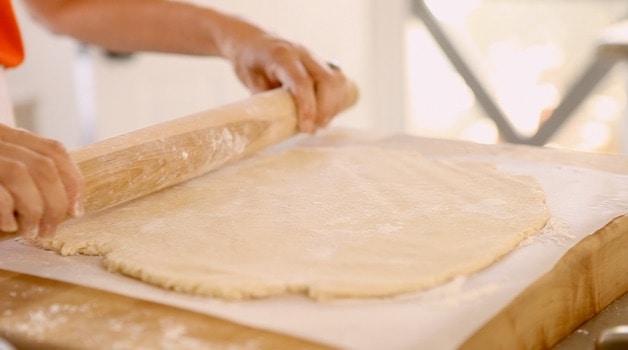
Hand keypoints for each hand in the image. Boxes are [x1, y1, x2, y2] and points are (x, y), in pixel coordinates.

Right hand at [0, 124, 83, 237]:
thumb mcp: (4, 170)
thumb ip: (29, 176)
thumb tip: (66, 206)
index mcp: (8, 135)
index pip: (54, 150)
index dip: (73, 180)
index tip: (77, 210)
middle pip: (44, 165)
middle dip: (56, 202)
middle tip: (51, 230)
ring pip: (22, 174)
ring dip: (35, 209)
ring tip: (33, 233)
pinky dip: (7, 211)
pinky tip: (9, 226)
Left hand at [222, 25, 349, 132]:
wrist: (254, 41)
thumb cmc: (249, 61)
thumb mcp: (249, 80)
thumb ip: (264, 100)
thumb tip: (277, 125)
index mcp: (282, 56)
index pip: (302, 82)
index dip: (308, 107)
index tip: (306, 128)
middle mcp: (303, 54)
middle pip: (327, 82)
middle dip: (325, 110)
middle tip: (312, 129)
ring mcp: (315, 58)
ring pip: (337, 82)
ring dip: (333, 107)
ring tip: (319, 124)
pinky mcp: (322, 64)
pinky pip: (339, 82)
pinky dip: (337, 101)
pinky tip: (326, 114)